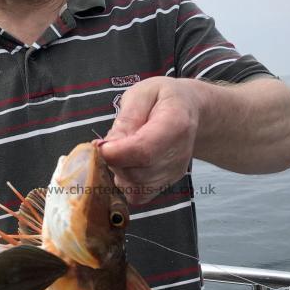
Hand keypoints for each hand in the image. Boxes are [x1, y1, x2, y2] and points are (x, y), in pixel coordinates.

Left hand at [99, 77, 201, 203]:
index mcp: (175, 124)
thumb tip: (108, 144)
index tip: (100, 146)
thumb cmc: (163, 98)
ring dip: (119, 172)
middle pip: (137, 173)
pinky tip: (127, 164)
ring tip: (122, 150)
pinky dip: (126, 184)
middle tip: (111, 143)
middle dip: (114, 161)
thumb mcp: (142, 94)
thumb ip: (126, 118)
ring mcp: (174, 172)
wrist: (189, 111)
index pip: (144, 150)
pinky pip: (139, 195)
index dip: (116, 154)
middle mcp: (179, 154)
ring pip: (135, 186)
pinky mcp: (167, 183)